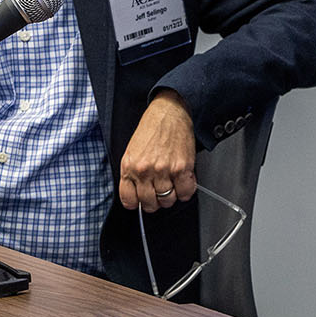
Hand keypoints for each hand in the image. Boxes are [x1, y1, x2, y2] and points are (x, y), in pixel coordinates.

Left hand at [118, 90, 196, 211]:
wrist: (170, 113)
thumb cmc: (152, 129)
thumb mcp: (133, 151)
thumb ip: (133, 173)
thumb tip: (138, 192)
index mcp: (129, 167)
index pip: (129, 200)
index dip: (137, 203)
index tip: (142, 201)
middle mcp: (144, 171)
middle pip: (149, 203)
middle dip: (156, 202)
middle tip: (160, 195)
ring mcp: (163, 171)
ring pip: (168, 200)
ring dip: (171, 197)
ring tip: (173, 187)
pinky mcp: (181, 168)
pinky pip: (185, 192)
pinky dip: (186, 192)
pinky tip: (184, 184)